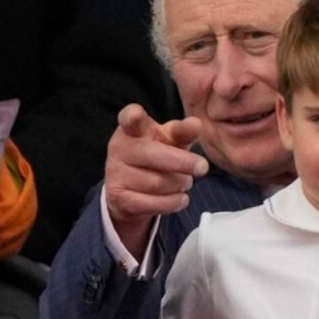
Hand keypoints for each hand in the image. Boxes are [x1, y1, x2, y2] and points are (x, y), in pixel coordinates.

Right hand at [105, 104, 208, 256]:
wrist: (132, 187)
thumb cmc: (157, 153)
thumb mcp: (170, 140)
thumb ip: (183, 131)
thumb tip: (196, 124)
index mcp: (132, 129)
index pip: (129, 118)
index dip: (132, 116)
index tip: (135, 114)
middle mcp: (119, 148)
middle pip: (153, 155)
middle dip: (183, 162)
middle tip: (203, 167)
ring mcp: (115, 173)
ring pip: (157, 183)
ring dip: (179, 184)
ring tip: (185, 182)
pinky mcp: (118, 197)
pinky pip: (151, 203)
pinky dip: (172, 203)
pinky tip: (181, 199)